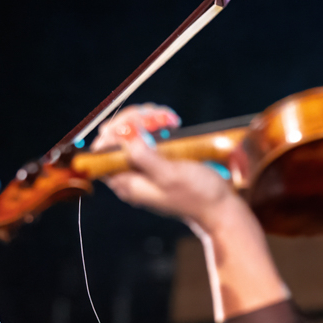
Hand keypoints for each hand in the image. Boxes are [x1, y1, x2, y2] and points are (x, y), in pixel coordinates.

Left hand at [93, 104, 247, 235]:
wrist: (220, 207)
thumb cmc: (198, 195)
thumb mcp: (170, 175)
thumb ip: (144, 158)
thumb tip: (123, 137)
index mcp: (127, 183)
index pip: (102, 151)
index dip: (116, 130)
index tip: (139, 121)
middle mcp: (130, 175)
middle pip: (115, 138)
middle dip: (134, 120)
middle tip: (158, 115)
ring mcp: (144, 167)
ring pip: (131, 134)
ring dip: (147, 119)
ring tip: (168, 118)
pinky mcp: (157, 161)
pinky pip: (147, 137)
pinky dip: (157, 125)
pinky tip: (172, 123)